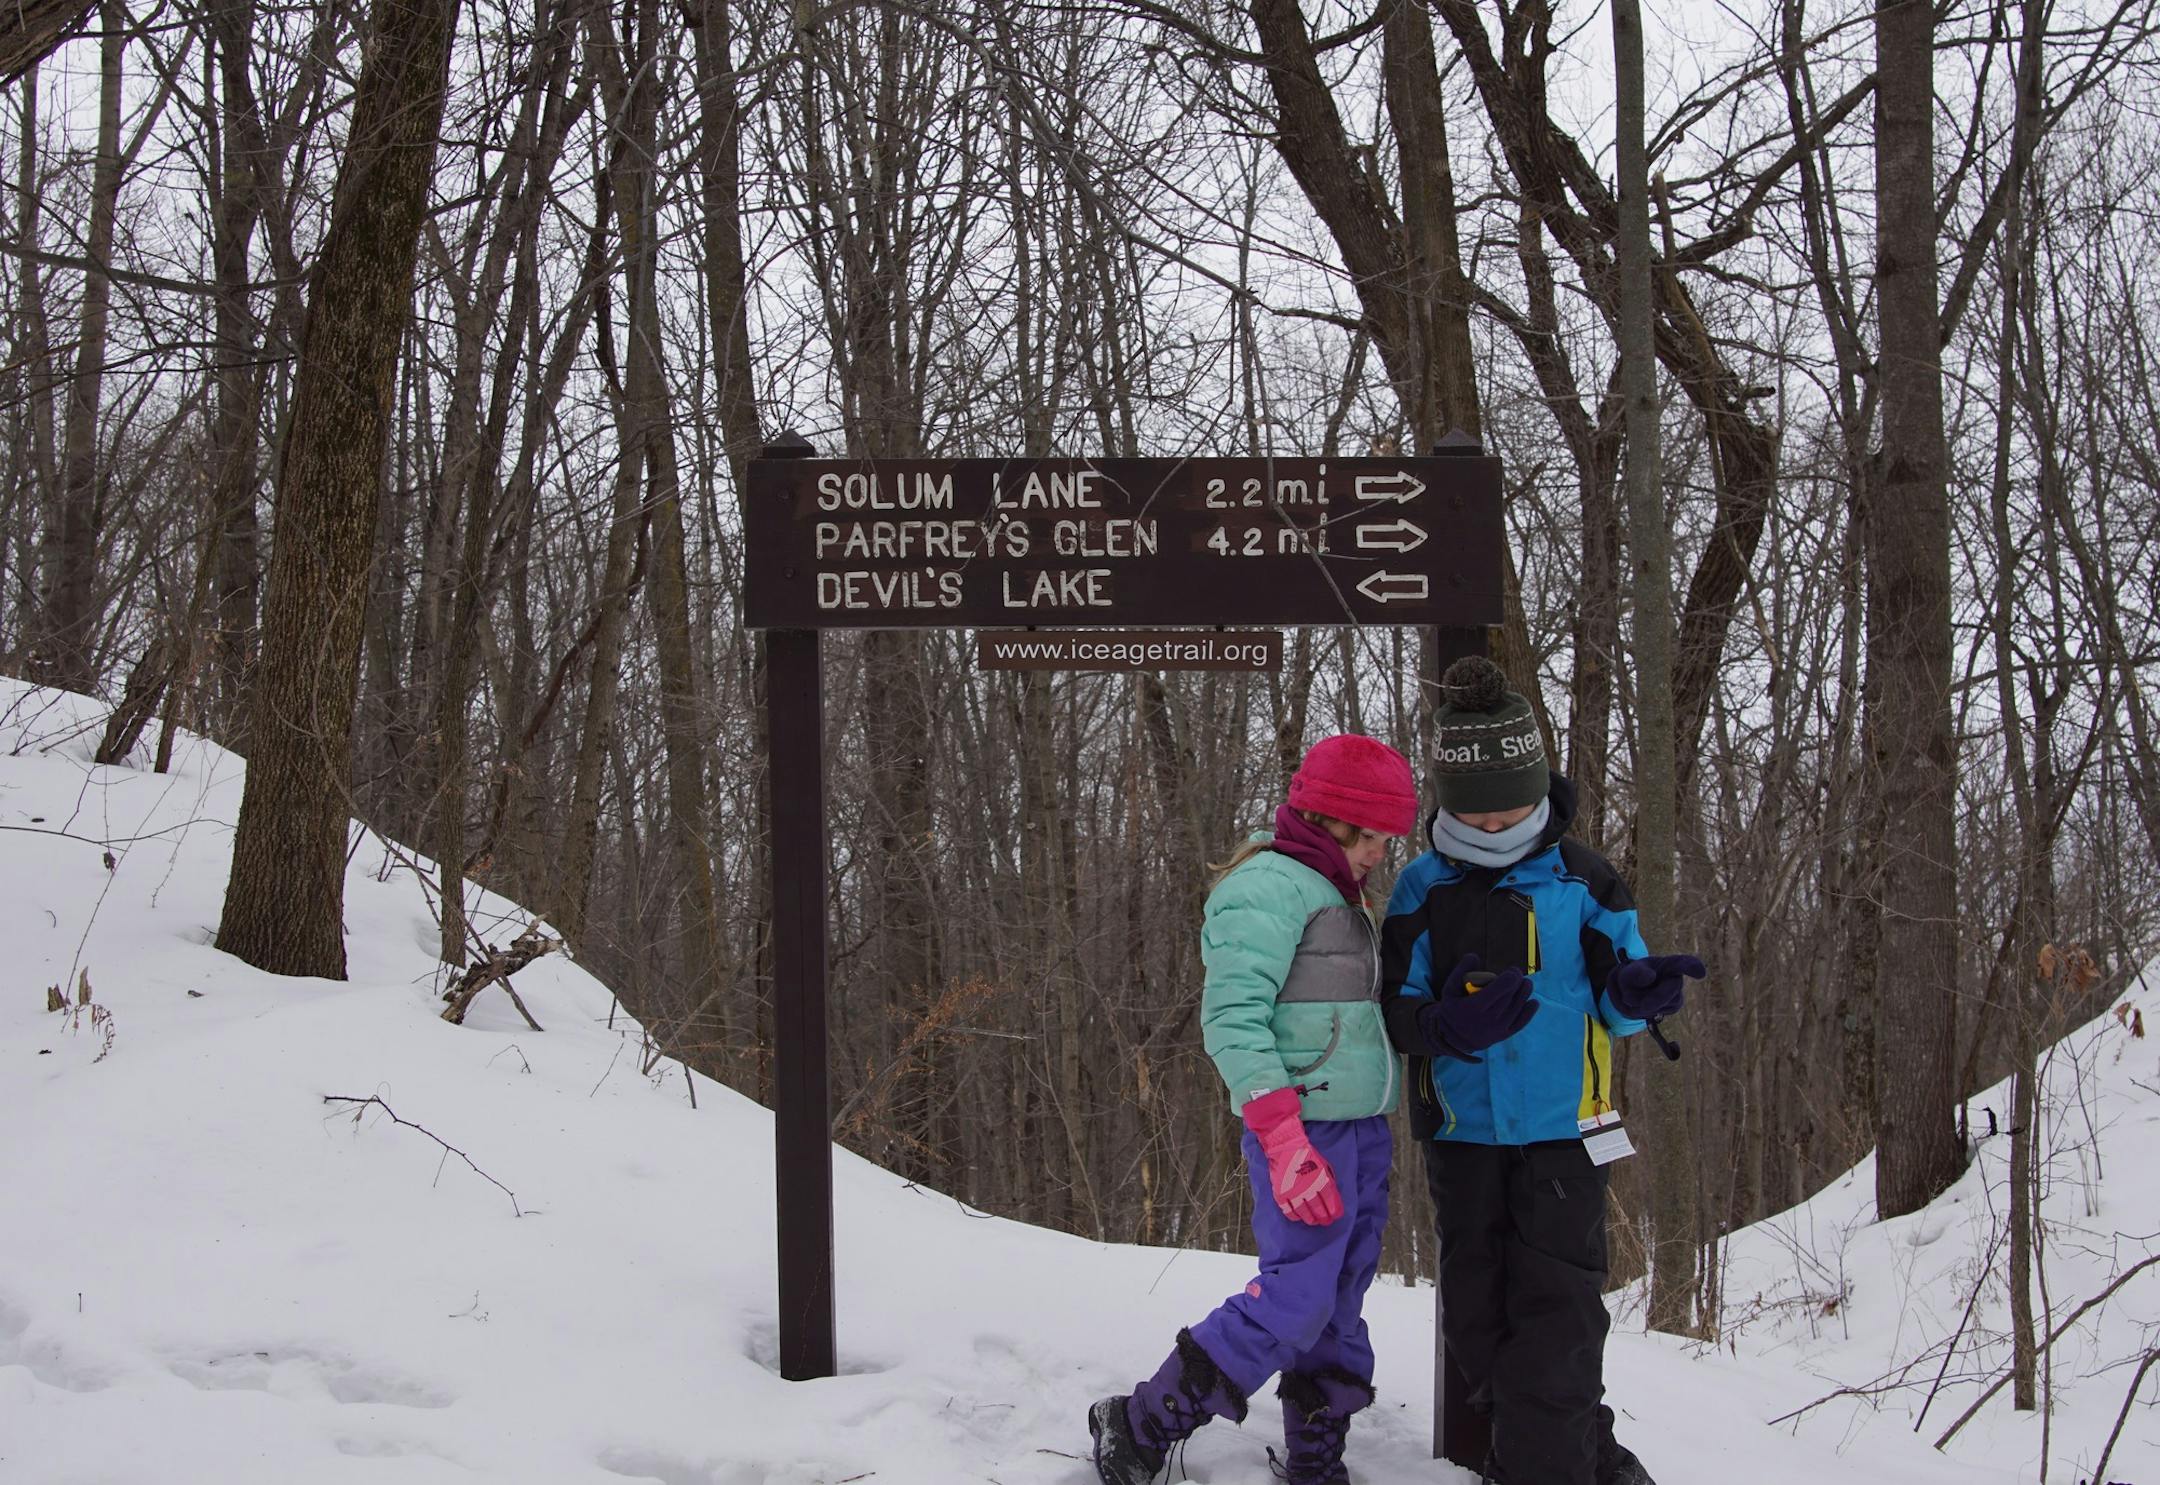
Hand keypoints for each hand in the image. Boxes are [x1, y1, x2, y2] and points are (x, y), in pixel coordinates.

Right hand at [1240, 1087, 1343, 1225]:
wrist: (1285, 1146)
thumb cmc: (1307, 1155)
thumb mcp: (1324, 1166)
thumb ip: (1329, 1181)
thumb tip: (1332, 1198)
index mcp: (1321, 1181)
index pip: (1331, 1203)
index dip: (1335, 1212)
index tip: (1336, 1215)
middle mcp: (1309, 1189)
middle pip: (1319, 1211)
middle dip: (1324, 1218)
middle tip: (1325, 1221)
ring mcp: (1294, 1193)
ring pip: (1305, 1214)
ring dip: (1311, 1219)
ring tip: (1313, 1221)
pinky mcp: (1281, 1194)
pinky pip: (1289, 1211)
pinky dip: (1295, 1216)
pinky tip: (1299, 1216)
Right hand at [1417, 952, 1537, 1059]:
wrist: (1454, 1038)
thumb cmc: (1453, 1009)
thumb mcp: (1449, 990)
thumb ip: (1460, 971)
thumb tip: (1474, 956)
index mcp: (1475, 1005)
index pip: (1503, 986)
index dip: (1511, 975)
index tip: (1511, 970)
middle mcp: (1488, 1018)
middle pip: (1512, 994)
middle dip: (1518, 980)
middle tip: (1516, 974)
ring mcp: (1498, 1028)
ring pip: (1519, 1006)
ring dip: (1525, 992)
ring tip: (1526, 984)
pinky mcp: (1504, 1034)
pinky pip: (1521, 1022)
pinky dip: (1529, 1011)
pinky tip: (1533, 1001)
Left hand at [1602, 954, 1705, 1021]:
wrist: (1633, 990)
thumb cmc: (1634, 976)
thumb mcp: (1629, 971)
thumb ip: (1636, 973)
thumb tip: (1651, 977)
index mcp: (1670, 964)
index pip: (1685, 963)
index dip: (1692, 967)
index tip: (1701, 973)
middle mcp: (1677, 978)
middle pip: (1671, 990)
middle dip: (1656, 998)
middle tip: (1643, 1004)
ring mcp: (1677, 994)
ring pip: (1658, 1004)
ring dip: (1639, 1001)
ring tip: (1636, 992)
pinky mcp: (1672, 1007)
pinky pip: (1654, 1012)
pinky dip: (1640, 1009)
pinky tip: (1641, 1003)